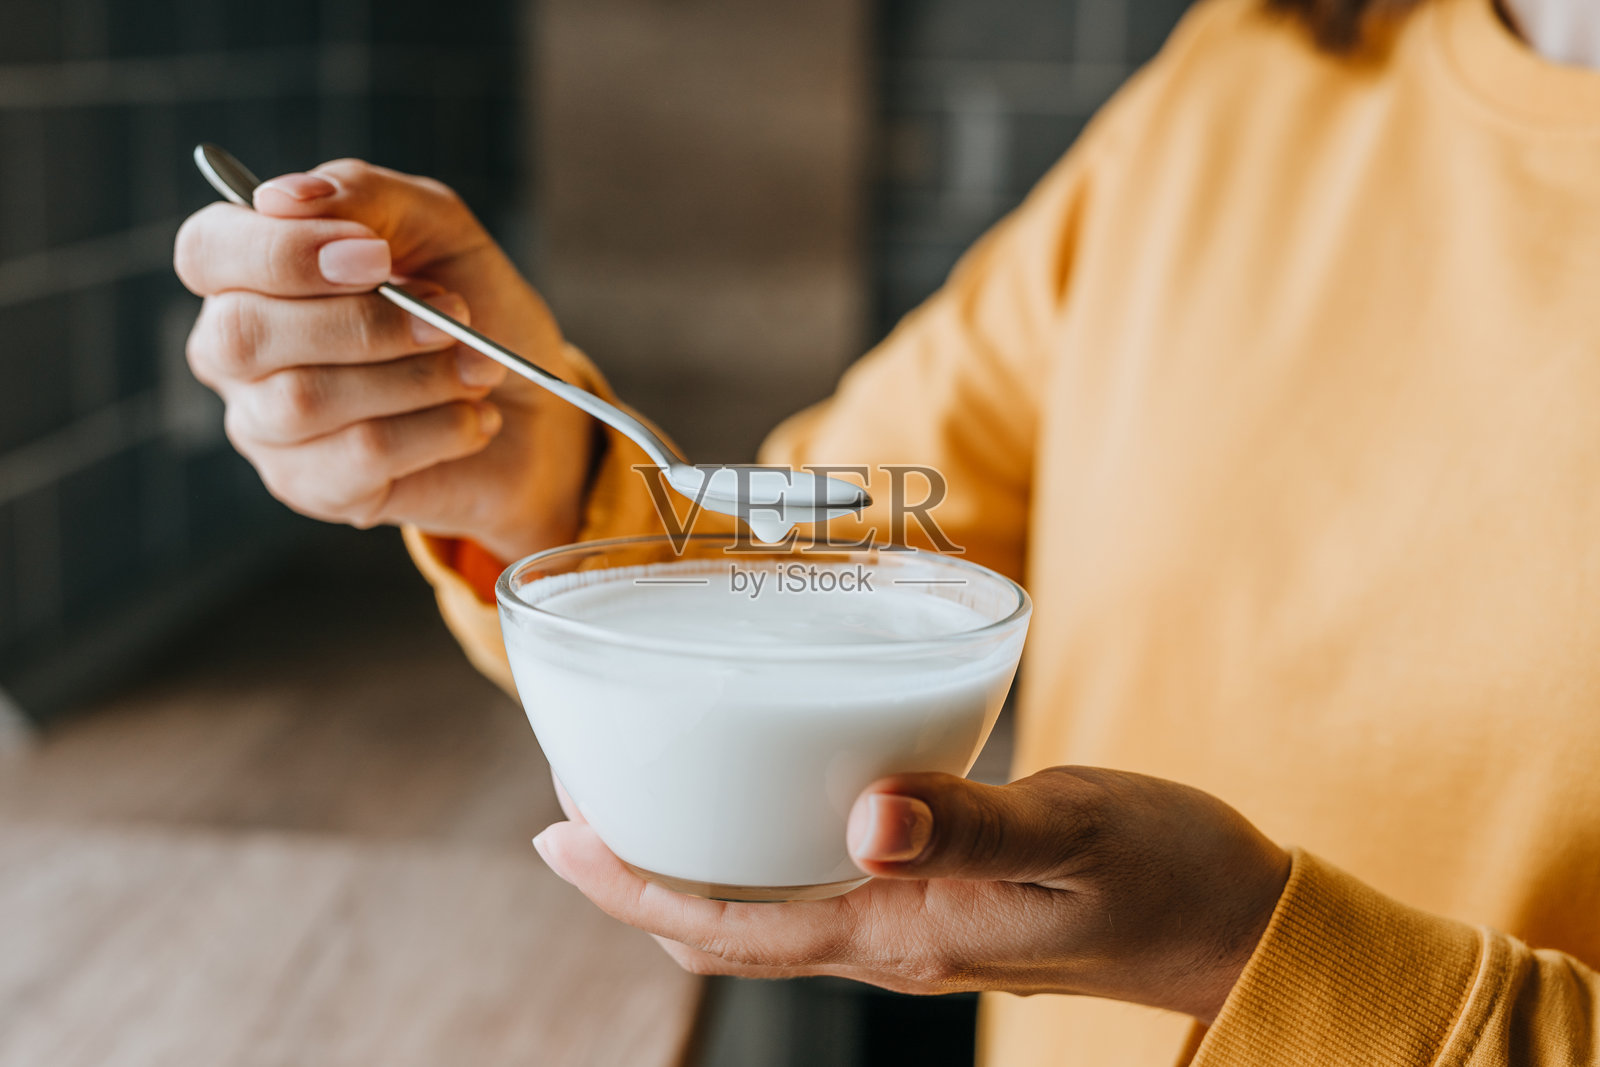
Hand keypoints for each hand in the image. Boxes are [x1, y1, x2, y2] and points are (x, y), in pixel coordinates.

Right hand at [175, 160, 595, 560]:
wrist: (534, 407)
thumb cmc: (472, 306)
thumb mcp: (436, 226)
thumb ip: (364, 195)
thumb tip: (282, 197)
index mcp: (250, 271)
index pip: (207, 252)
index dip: (281, 252)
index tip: (376, 255)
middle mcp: (236, 350)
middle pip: (242, 334)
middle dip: (365, 323)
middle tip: (452, 315)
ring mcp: (264, 426)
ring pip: (305, 401)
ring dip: (416, 378)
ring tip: (477, 368)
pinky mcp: (310, 487)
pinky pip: (358, 456)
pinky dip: (436, 430)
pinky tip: (471, 419)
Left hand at [534, 767, 1290, 1022]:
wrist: (1232, 922)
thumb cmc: (1165, 877)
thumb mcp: (1077, 837)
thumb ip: (976, 825)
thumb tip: (869, 817)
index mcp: (904, 930)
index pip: (731, 927)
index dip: (634, 889)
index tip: (561, 838)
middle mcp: (891, 937)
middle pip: (726, 927)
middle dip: (640, 878)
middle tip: (577, 805)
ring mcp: (913, 924)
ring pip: (766, 909)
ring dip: (693, 862)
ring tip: (645, 796)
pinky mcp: (938, 898)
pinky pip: (817, 884)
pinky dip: (762, 845)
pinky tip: (762, 791)